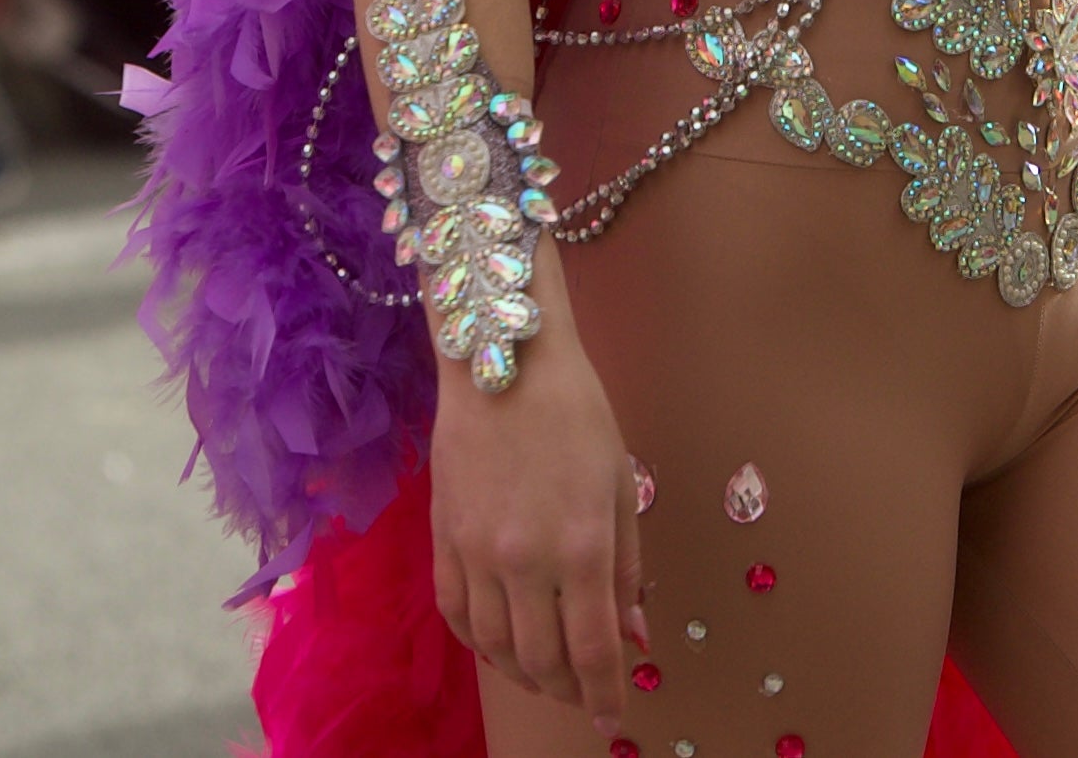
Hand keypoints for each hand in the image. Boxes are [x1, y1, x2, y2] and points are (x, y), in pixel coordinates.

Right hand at [428, 331, 646, 715]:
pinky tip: (497, 643)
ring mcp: (477, 553)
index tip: (613, 718)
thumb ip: (625, 570)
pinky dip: (477, 642)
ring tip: (544, 673)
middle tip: (582, 692)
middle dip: (566, 689)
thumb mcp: (621, 486)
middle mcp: (526, 562)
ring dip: (522, 673)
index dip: (605, 696)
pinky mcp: (443, 539)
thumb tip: (634, 638)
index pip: (593, 652)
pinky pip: (455, 613)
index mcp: (582, 548)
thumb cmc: (577, 414)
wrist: (504, 360)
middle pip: (541, 660)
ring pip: (494, 647)